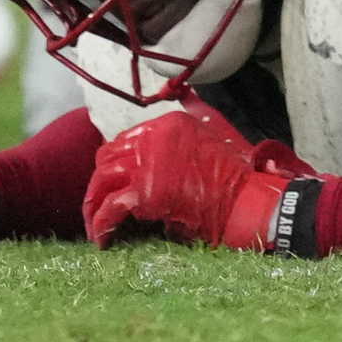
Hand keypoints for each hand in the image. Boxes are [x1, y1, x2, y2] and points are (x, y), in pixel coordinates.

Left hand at [82, 104, 302, 249]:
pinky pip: (110, 207)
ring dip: (94, 205)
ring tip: (96, 226)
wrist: (246, 201)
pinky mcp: (144, 193)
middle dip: (100, 184)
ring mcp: (146, 163)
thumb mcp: (211, 136)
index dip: (115, 165)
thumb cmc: (234, 177)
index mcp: (166, 124)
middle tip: (100, 206)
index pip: (124, 140)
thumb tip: (182, 103)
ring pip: (102, 181)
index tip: (113, 183)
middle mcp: (152, 137)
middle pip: (107, 158)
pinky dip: (102, 224)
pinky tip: (104, 238)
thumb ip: (188, 127)